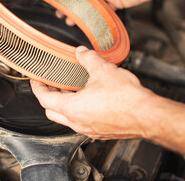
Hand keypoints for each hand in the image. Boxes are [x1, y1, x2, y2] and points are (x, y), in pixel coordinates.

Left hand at [30, 46, 154, 139]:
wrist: (148, 116)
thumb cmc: (127, 99)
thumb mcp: (103, 70)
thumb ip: (88, 59)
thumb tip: (81, 52)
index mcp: (72, 108)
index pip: (44, 99)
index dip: (37, 87)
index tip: (35, 80)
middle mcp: (77, 122)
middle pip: (52, 112)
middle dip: (48, 97)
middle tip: (51, 85)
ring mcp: (88, 129)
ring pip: (66, 118)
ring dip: (64, 104)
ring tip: (69, 89)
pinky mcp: (100, 132)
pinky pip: (81, 122)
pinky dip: (78, 110)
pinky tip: (88, 99)